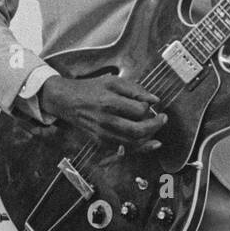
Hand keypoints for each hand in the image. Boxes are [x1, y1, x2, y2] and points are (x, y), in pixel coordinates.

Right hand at [39, 74, 166, 151]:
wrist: (66, 100)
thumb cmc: (90, 88)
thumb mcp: (113, 81)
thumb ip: (135, 89)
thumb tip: (155, 99)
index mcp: (109, 102)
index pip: (139, 110)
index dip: (148, 107)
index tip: (148, 103)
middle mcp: (106, 121)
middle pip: (138, 131)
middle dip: (155, 126)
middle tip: (163, 119)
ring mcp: (103, 134)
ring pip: (132, 143)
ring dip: (149, 138)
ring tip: (155, 129)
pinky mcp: (100, 141)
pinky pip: (123, 149)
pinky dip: (138, 147)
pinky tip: (148, 143)